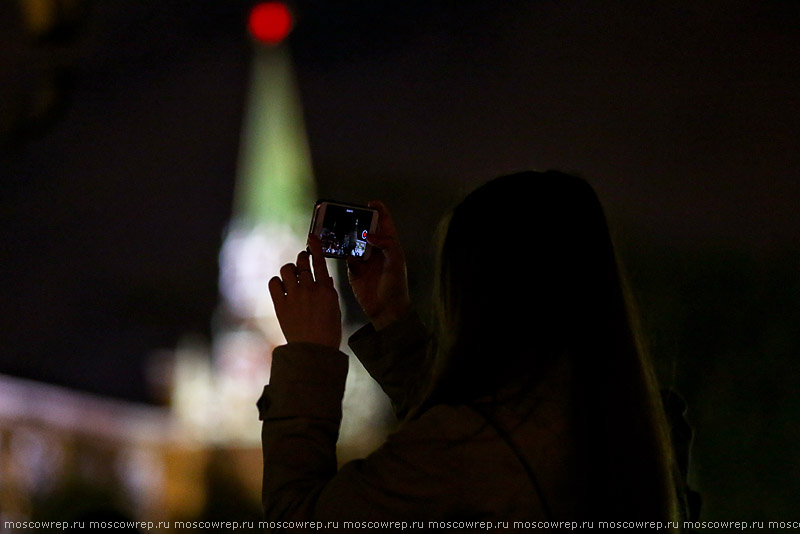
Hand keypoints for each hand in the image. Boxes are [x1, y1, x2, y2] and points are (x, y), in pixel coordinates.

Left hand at [268, 235, 341, 348]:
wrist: (313, 350)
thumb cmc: (328, 331)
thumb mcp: (335, 309)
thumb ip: (329, 291)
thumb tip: (324, 278)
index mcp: (326, 290)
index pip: (320, 262)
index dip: (315, 247)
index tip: (311, 237)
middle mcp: (309, 289)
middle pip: (302, 263)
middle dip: (302, 258)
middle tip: (302, 260)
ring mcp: (293, 296)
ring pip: (287, 270)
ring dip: (289, 269)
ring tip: (292, 276)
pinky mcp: (280, 304)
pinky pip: (274, 283)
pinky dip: (277, 282)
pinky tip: (281, 287)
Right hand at [347, 200, 410, 329]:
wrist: (386, 310)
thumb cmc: (396, 286)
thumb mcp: (396, 263)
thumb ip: (387, 245)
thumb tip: (370, 235)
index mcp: (389, 245)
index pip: (385, 223)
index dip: (379, 211)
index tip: (370, 203)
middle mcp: (376, 249)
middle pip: (365, 228)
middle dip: (356, 219)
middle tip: (345, 212)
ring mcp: (364, 259)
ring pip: (353, 240)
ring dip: (345, 233)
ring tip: (334, 224)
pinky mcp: (353, 269)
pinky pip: (344, 255)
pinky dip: (338, 249)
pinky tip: (330, 243)